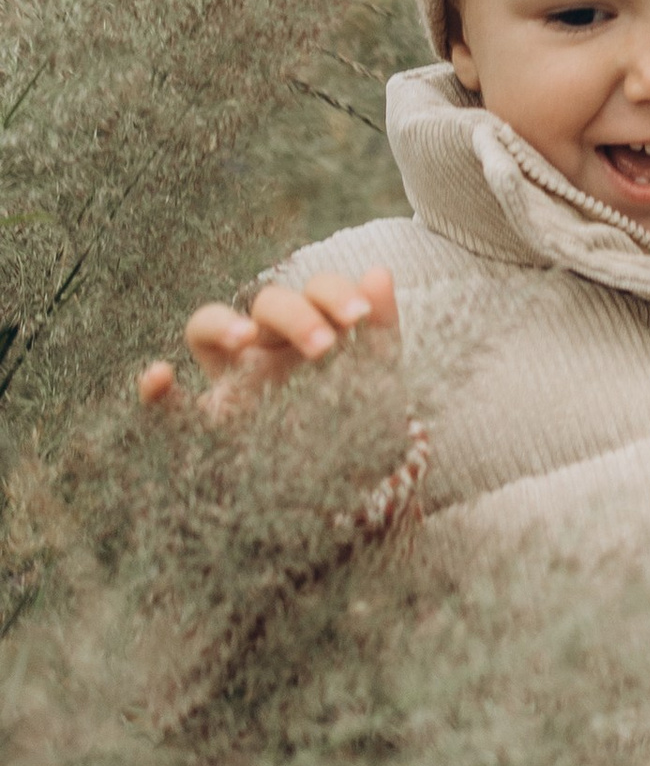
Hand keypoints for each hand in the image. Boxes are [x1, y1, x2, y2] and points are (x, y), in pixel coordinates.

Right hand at [138, 265, 398, 417]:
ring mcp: (232, 385)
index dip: (332, 291)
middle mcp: (266, 351)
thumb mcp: (377, 379)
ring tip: (245, 339)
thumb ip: (379, 328)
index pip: (311, 292)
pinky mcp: (209, 429)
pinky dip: (154, 391)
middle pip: (265, 304)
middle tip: (323, 347)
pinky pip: (168, 409)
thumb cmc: (361, 426)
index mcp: (309, 334)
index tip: (360, 315)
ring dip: (222, 324)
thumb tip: (377, 271)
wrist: (351, 494)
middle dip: (296, 314)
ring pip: (204, 327)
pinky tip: (158, 376)